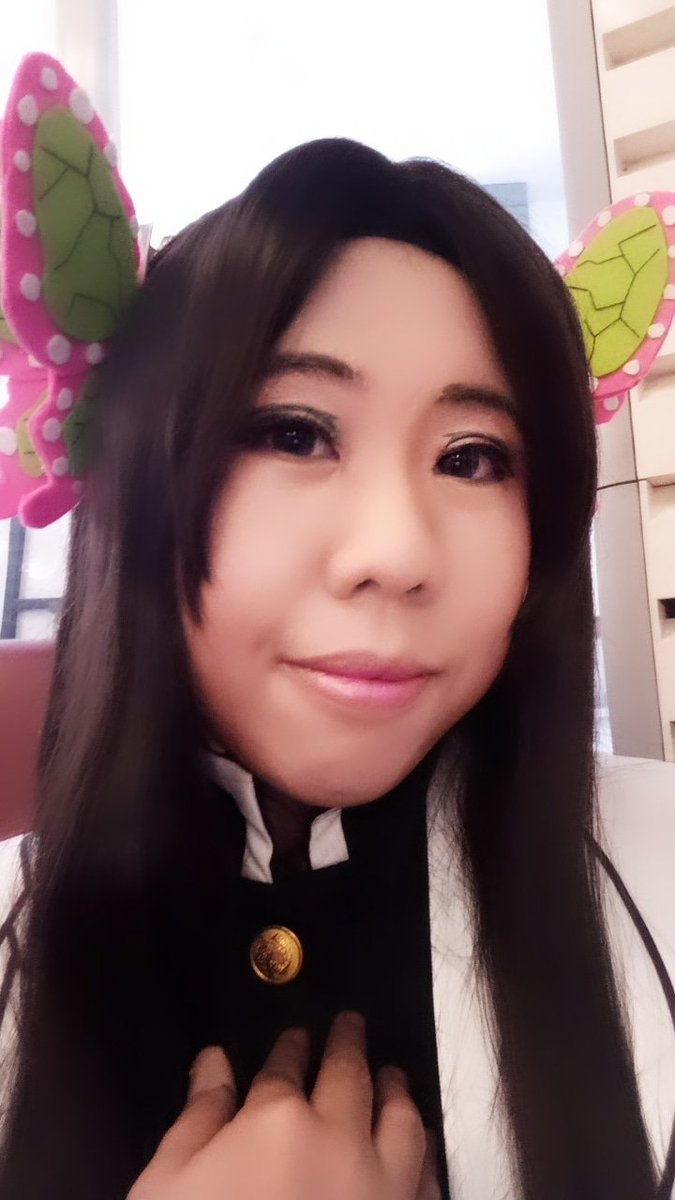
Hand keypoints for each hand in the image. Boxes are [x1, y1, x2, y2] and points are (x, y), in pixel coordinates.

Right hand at [128, 1011, 441, 1199]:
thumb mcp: (168, 1184)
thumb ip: (197, 1119)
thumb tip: (212, 1065)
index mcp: (277, 1121)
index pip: (286, 1068)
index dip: (292, 1047)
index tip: (297, 1036)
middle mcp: (340, 1139)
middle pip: (350, 1077)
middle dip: (349, 1045)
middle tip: (352, 1025)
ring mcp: (382, 1186)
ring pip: (401, 1120)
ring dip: (397, 1090)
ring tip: (394, 1075)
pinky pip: (427, 1180)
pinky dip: (425, 1156)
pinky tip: (420, 1149)